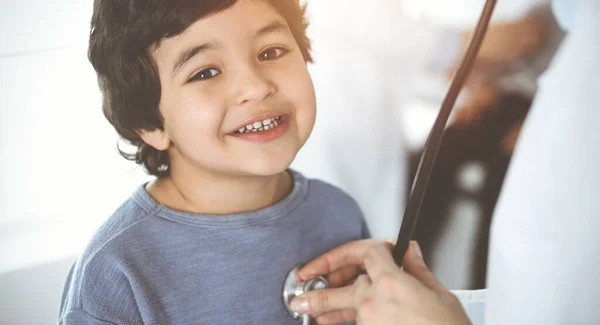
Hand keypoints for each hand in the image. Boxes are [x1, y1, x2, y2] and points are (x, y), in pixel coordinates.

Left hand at [291, 240, 470, 324]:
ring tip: (305, 304)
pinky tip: (331, 320)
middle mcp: (374, 300)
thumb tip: (409, 252)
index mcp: (392, 281)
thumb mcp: (441, 294)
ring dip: (327, 304)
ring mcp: (368, 321)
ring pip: (347, 305)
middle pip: (342, 284)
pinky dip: (347, 320)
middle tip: (304, 278)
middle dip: (320, 277)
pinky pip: (355, 322)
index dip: (363, 249)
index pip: (368, 252)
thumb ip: (417, 269)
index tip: (353, 254)